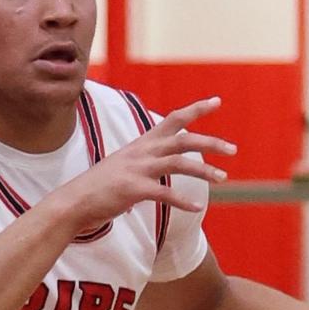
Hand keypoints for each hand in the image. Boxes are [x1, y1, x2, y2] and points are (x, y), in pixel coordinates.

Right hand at [56, 98, 233, 227]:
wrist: (75, 200)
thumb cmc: (100, 185)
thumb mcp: (124, 164)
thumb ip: (145, 162)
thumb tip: (159, 167)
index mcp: (142, 143)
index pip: (174, 119)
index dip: (196, 109)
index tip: (217, 101)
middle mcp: (143, 152)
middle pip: (183, 140)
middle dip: (211, 142)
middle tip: (233, 150)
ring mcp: (138, 169)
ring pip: (178, 163)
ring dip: (204, 171)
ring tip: (222, 178)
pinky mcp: (134, 190)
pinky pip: (165, 194)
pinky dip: (183, 201)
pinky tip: (197, 208)